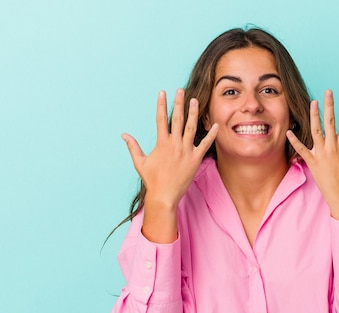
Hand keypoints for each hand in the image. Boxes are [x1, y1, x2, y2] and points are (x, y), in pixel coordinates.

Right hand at [123, 89, 217, 206]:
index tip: (162, 93)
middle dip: (178, 103)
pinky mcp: (195, 159)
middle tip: (180, 90)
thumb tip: (123, 135)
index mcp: (161, 143)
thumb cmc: (152, 179)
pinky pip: (205, 144)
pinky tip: (215, 125)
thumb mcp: (140, 162)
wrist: (164, 195)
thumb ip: (133, 146)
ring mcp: (186, 151)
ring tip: (195, 100)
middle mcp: (174, 144)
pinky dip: (211, 134)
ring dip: (193, 113)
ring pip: (191, 128)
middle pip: (177, 119)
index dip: (161, 105)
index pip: (161, 119)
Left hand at [286, 90, 338, 224]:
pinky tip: (290, 131)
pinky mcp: (312, 162)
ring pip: (315, 131)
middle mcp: (333, 147)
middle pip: (330, 121)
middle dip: (330, 105)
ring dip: (314, 116)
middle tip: (328, 91)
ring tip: (313, 102)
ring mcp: (321, 154)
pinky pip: (301, 150)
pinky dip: (295, 140)